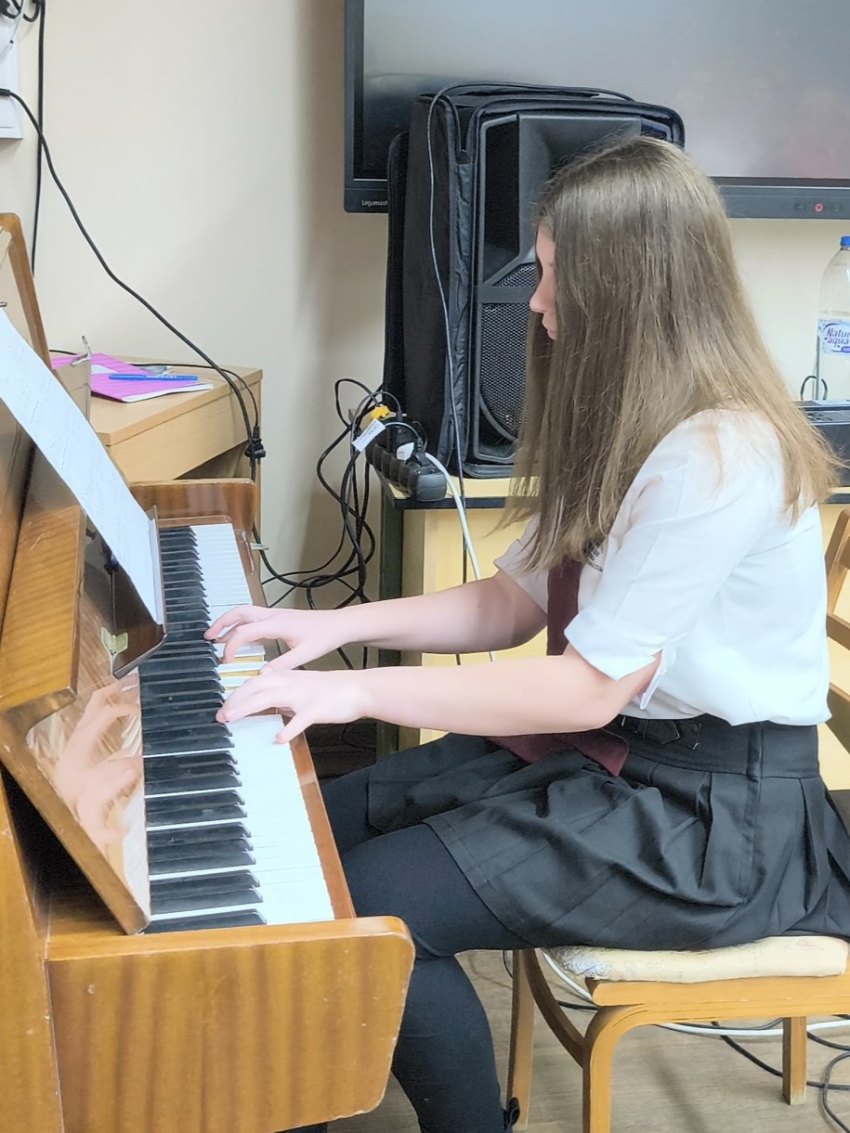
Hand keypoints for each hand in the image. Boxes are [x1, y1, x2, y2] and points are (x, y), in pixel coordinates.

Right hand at [205, 605, 348, 667]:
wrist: (339, 624)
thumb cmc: (325, 636)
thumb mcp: (305, 654)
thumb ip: (282, 664)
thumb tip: (262, 674)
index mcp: (277, 624)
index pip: (244, 632)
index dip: (231, 645)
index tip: (225, 660)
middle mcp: (273, 615)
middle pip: (239, 613)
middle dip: (221, 623)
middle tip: (208, 636)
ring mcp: (276, 614)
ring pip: (245, 612)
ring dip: (230, 621)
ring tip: (217, 635)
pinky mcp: (280, 618)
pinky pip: (255, 617)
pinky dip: (242, 624)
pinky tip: (241, 637)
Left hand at [217, 667, 369, 743]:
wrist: (358, 688)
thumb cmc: (332, 690)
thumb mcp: (302, 686)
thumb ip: (283, 694)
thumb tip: (266, 703)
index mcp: (287, 678)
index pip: (254, 682)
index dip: (236, 694)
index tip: (224, 707)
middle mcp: (291, 683)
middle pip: (255, 687)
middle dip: (234, 700)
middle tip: (221, 715)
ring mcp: (303, 695)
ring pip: (270, 698)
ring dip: (248, 708)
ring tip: (233, 718)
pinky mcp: (317, 709)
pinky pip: (300, 720)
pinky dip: (289, 729)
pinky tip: (278, 739)